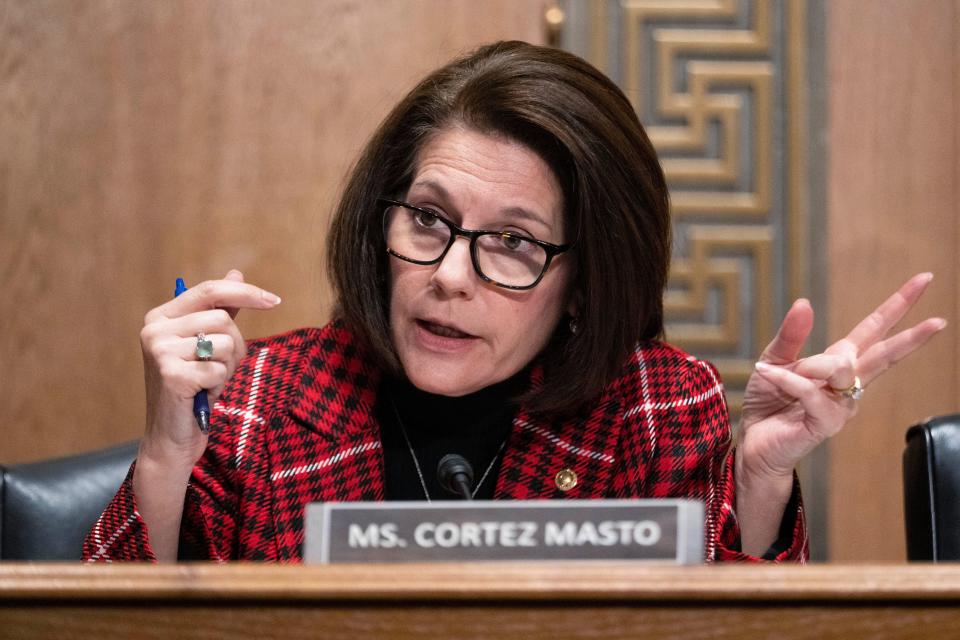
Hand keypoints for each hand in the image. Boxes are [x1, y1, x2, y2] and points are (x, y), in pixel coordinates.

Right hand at [138, 270, 280, 465]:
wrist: (173, 436)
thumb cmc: (195, 388)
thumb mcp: (209, 345)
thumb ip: (220, 309)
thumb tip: (236, 273)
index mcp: (161, 316)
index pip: (210, 289)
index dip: (246, 292)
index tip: (275, 300)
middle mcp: (154, 329)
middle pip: (223, 318)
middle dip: (235, 346)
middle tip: (219, 368)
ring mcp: (159, 352)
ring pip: (225, 343)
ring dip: (227, 366)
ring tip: (207, 381)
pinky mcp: (170, 375)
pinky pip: (219, 369)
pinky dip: (219, 384)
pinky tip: (201, 394)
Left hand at [739, 272, 945, 482]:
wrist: (754, 441)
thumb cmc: (768, 403)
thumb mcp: (773, 359)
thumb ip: (791, 334)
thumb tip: (805, 302)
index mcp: (838, 363)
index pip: (873, 330)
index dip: (897, 306)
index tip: (923, 280)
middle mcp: (847, 384)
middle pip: (884, 353)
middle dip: (910, 336)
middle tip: (941, 321)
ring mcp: (842, 406)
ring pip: (839, 367)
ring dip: (806, 365)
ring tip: (774, 371)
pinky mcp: (826, 424)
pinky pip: (810, 390)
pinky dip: (786, 379)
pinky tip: (768, 374)